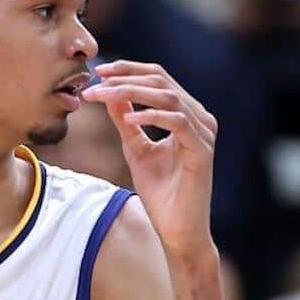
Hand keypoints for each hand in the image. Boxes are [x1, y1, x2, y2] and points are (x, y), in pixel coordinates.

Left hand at [82, 61, 218, 258]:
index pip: (158, 78)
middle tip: (96, 81)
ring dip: (131, 92)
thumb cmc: (160, 190)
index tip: (99, 71)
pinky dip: (152, 116)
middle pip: (161, 82)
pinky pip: (178, 123)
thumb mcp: (135, 147)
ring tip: (104, 95)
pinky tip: (130, 117)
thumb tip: (109, 91)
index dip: (129, 69)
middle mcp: (199, 119)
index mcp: (186, 115)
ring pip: (168, 97)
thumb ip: (125, 119)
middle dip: (125, 78)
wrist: (176, 229)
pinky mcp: (202, 153)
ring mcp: (204, 135)